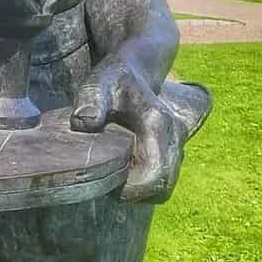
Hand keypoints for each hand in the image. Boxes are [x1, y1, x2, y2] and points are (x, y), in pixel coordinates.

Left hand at [70, 53, 185, 202]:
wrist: (138, 67)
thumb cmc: (115, 78)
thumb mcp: (98, 82)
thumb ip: (91, 100)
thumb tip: (84, 122)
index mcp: (159, 124)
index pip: (155, 176)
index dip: (132, 191)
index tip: (109, 186)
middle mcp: (175, 136)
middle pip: (164, 186)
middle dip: (136, 194)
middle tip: (111, 183)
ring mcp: (177, 144)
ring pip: (166, 183)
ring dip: (142, 188)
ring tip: (117, 175)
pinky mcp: (173, 149)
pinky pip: (164, 177)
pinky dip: (146, 181)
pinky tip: (126, 168)